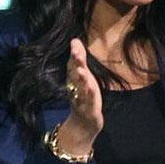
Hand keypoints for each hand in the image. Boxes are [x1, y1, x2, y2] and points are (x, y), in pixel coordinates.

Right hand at [57, 39, 102, 156]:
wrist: (82, 124)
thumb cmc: (83, 97)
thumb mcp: (82, 76)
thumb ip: (79, 59)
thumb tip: (74, 39)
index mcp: (75, 79)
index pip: (73, 64)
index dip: (75, 54)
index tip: (74, 42)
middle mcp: (76, 87)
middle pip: (75, 74)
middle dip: (76, 63)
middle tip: (76, 51)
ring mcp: (82, 98)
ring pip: (81, 87)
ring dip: (80, 79)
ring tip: (81, 70)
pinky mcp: (89, 109)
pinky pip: (89, 101)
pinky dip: (89, 95)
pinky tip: (91, 88)